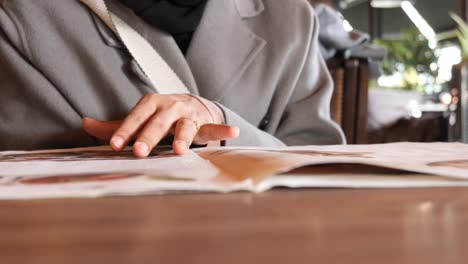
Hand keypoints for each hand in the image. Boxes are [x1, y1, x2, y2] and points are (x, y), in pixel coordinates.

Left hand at [82, 93, 239, 156]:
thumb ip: (113, 124)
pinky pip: (214, 127)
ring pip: (185, 126)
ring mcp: (189, 114)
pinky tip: (233, 132)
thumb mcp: (138, 117)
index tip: (115, 145)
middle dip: (149, 136)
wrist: (190, 101)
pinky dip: (223, 129)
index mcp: (151, 103)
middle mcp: (170, 106)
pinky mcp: (205, 122)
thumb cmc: (159, 114)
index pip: (136, 116)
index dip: (125, 130)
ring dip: (183, 136)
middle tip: (140, 151)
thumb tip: (84, 123)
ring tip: (179, 150)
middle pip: (159, 122)